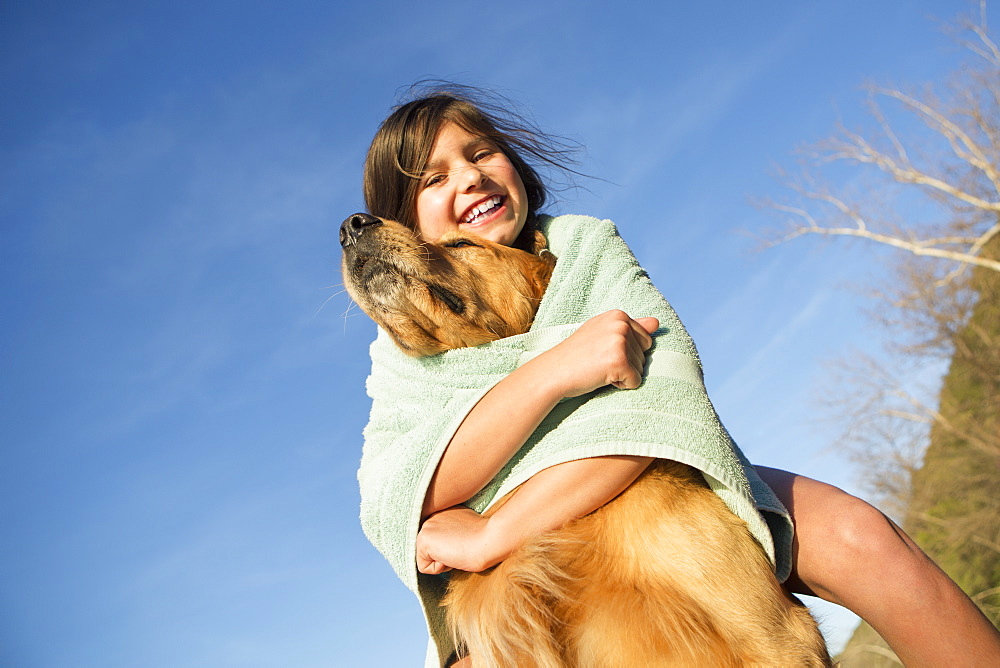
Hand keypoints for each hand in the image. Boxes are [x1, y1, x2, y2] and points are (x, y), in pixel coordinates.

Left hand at [416, 506, 505, 574]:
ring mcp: (426, 526)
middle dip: (446, 554)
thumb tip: (450, 544)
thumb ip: (454, 532)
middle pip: (431, 550)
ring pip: (427, 558)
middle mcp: (432, 516)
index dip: (453, 547)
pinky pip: (424, 567)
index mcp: (444, 512)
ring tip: (458, 550)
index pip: (439, 541)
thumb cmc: (486, 539)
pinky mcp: (423, 539)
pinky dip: (438, 568)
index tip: (466, 541)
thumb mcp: (468, 530)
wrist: (489, 540)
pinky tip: (452, 555)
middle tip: (463, 547)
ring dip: (443, 560)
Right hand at [540, 310, 657, 397]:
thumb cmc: (577, 355)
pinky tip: (602, 378)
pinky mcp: (620, 361)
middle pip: (645, 355)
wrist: (554, 371)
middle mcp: (621, 324)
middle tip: (600, 362)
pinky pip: (635, 381)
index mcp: (618, 315)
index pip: (645, 340)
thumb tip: (657, 323)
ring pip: (641, 368)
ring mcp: (620, 341)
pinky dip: (622, 386)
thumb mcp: (602, 334)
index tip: (603, 352)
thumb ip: (631, 327)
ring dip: (623, 375)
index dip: (627, 352)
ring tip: (599, 369)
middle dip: (627, 364)